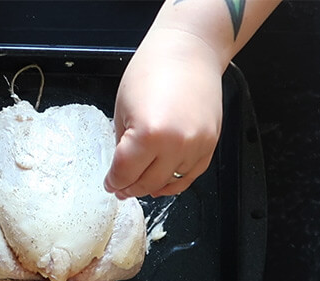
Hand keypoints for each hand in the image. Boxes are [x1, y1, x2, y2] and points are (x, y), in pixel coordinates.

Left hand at [104, 28, 223, 198]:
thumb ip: (122, 145)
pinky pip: (191, 176)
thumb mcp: (122, 110)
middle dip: (130, 188)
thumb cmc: (151, 72)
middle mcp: (175, 143)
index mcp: (148, 133)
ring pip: (169, 183)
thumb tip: (122, 172)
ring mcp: (196, 146)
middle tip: (121, 187)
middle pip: (147, 182)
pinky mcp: (211, 144)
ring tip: (139, 184)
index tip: (109, 184)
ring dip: (151, 187)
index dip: (113, 182)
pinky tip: (161, 182)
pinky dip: (175, 183)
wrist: (188, 52)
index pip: (125, 173)